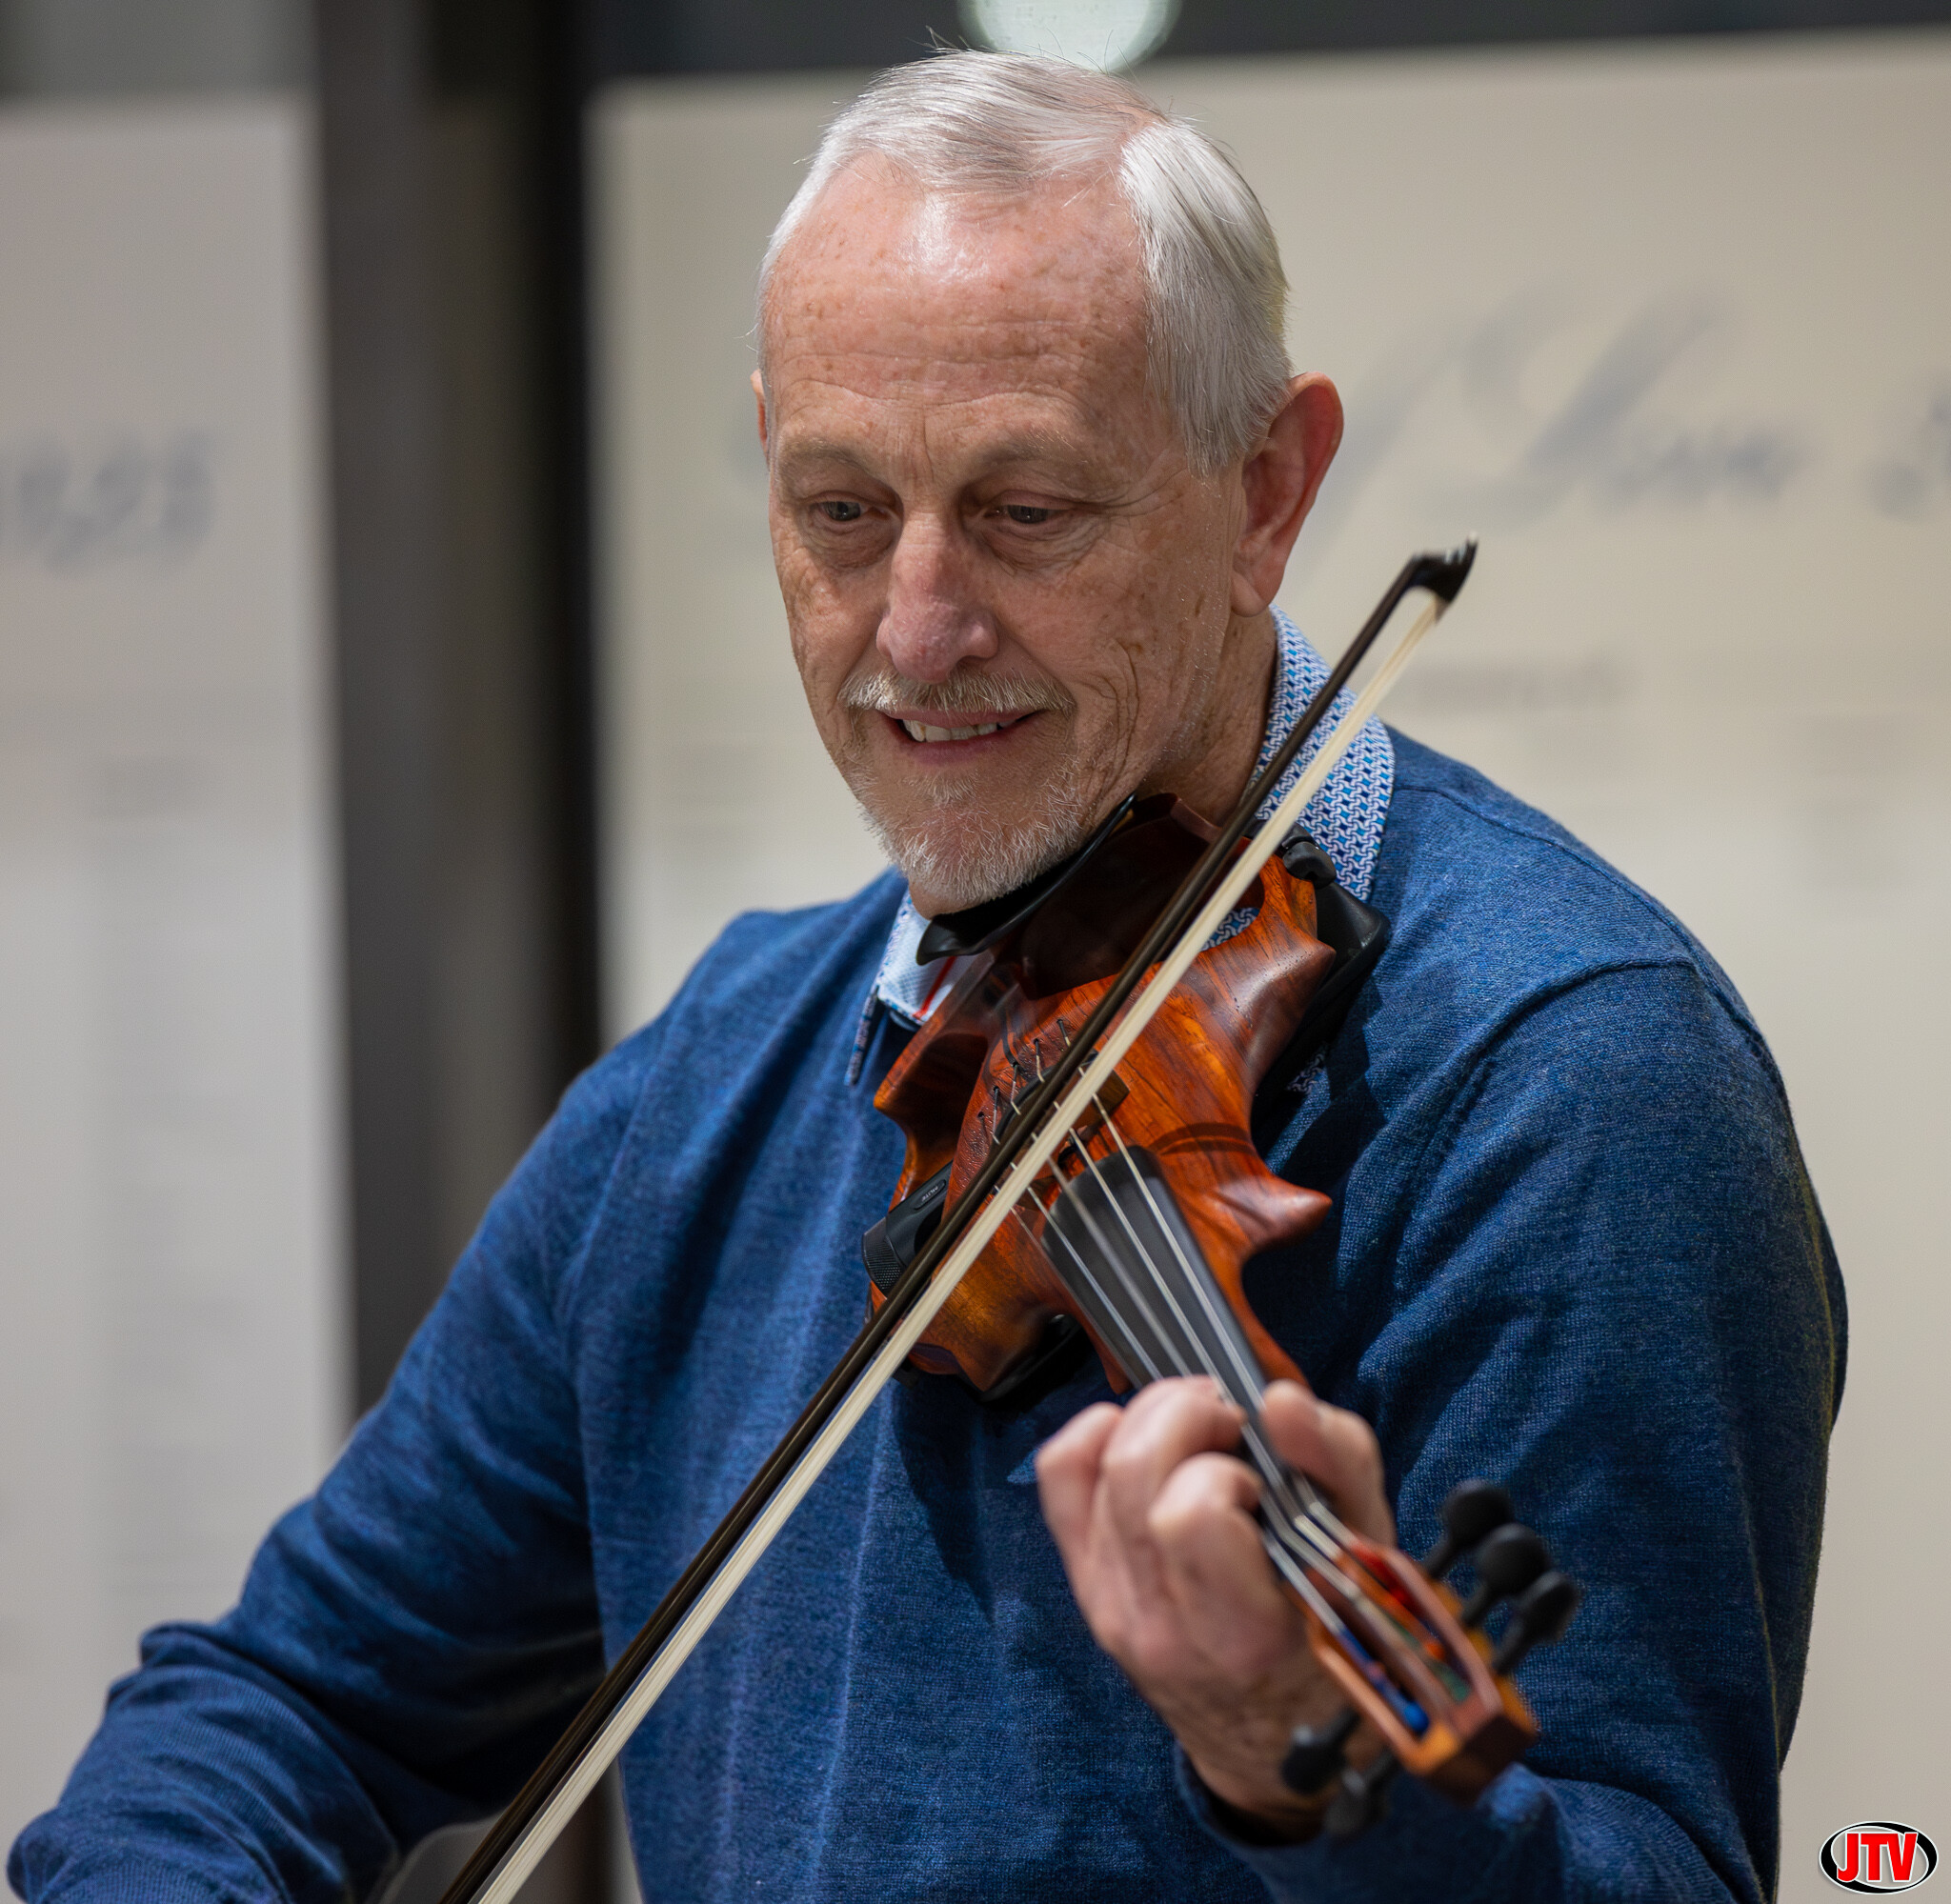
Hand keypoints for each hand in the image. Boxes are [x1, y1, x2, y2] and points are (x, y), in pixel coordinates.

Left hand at [1036, 1375, 1393, 1837]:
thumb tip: (1279, 1400)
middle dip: (1184, 1416)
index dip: (1227, 1470)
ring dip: (1152, 1420)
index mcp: (1241, 1631)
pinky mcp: (1087, 1588)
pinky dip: (1096, 1437)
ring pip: (1094, 1467)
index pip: (1191, 1514)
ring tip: (1201, 1430)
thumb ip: (1337, 1465)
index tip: (1263, 1474)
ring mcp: (1111, 1607)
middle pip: (1132, 1472)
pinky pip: (1060, 1481)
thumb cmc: (1335, 1642)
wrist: (1275, 1743)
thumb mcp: (1369, 1556)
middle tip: (1231, 1423)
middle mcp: (1159, 1626)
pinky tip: (1142, 1437)